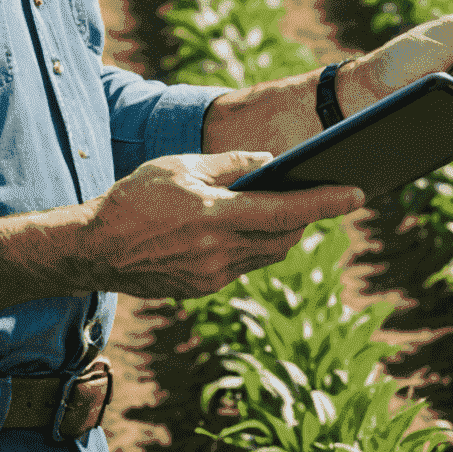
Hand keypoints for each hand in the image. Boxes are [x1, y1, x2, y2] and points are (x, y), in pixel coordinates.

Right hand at [78, 152, 362, 299]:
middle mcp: (219, 253)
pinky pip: (243, 266)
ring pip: (267, 255)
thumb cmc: (135, 198)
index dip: (325, 203)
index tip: (356, 193)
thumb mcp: (180, 166)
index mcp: (215, 216)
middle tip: (315, 193)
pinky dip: (252, 246)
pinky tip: (239, 227)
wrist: (95, 248)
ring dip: (281, 233)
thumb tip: (269, 162)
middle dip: (305, 218)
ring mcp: (212, 276)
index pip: (286, 211)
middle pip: (285, 238)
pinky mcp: (203, 289)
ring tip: (279, 206)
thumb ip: (229, 164)